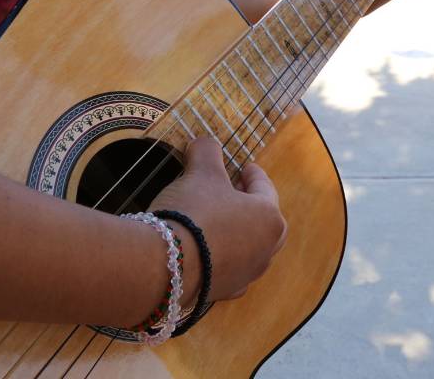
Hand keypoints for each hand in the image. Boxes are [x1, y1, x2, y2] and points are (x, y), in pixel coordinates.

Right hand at [149, 138, 286, 303]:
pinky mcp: (221, 292)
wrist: (164, 267)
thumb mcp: (200, 172)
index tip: (245, 166)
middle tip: (234, 191)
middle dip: (250, 204)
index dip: (253, 174)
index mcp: (269, 218)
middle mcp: (265, 250)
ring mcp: (245, 275)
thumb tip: (205, 142)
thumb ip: (207, 151)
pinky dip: (221, 257)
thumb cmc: (192, 213)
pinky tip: (206, 250)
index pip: (265, 188)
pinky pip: (228, 269)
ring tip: (217, 218)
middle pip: (264, 221)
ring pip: (248, 247)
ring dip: (237, 231)